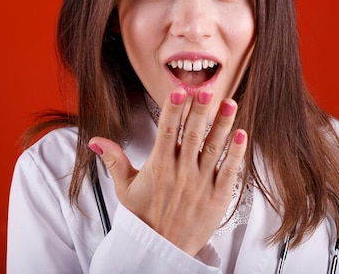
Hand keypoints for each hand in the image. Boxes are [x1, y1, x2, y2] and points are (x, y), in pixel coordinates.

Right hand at [88, 88, 247, 255]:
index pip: (166, 131)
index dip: (173, 110)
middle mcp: (181, 172)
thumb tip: (96, 140)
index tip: (179, 92)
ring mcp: (201, 183)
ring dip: (223, 125)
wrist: (162, 250)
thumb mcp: (125, 189)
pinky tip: (242, 134)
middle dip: (200, 110)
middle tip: (206, 90)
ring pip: (214, 148)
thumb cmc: (146, 218)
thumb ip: (114, 160)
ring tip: (229, 104)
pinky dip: (237, 153)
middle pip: (192, 134)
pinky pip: (230, 171)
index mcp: (159, 167)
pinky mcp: (218, 196)